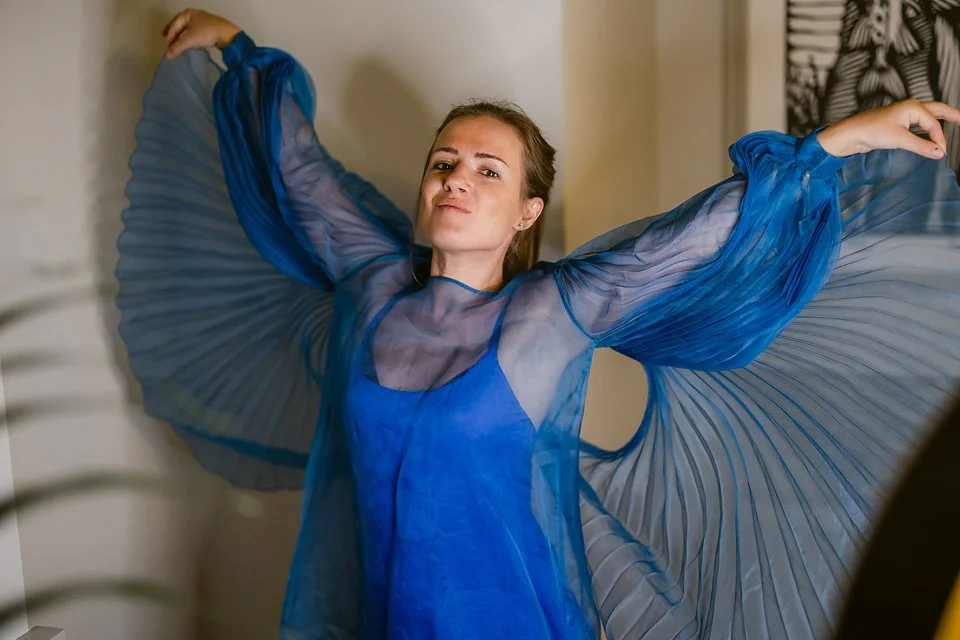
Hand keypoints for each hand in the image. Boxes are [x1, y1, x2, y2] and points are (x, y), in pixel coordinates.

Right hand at [162, 8, 240, 58]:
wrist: (228, 34)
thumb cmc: (206, 33)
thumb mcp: (190, 40)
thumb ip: (177, 47)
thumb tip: (167, 56)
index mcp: (187, 14)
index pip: (174, 25)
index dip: (169, 37)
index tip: (167, 47)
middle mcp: (194, 14)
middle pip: (179, 24)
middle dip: (173, 33)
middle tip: (166, 40)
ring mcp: (202, 20)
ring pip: (187, 28)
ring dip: (181, 35)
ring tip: (176, 42)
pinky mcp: (209, 27)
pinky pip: (195, 31)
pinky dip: (190, 36)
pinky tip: (190, 42)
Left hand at [816, 99, 959, 159]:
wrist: (851, 134)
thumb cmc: (871, 131)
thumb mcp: (899, 140)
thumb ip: (921, 146)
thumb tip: (939, 153)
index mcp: (913, 107)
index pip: (934, 124)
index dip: (939, 138)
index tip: (941, 152)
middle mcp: (910, 108)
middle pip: (937, 110)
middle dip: (951, 115)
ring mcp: (903, 115)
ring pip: (927, 116)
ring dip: (939, 121)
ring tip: (953, 123)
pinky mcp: (896, 124)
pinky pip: (917, 124)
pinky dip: (926, 128)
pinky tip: (929, 135)